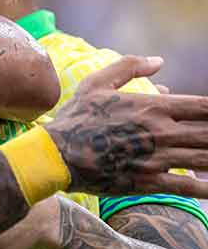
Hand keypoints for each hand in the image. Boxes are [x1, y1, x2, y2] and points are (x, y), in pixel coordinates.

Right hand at [45, 55, 207, 195]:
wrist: (55, 154)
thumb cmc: (75, 118)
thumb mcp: (96, 84)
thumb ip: (128, 66)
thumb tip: (159, 61)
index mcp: (152, 107)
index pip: (204, 106)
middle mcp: (161, 132)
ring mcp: (156, 159)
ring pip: (204, 159)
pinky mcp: (147, 182)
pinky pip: (187, 186)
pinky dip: (207, 188)